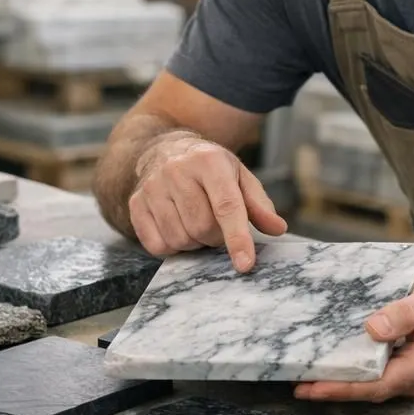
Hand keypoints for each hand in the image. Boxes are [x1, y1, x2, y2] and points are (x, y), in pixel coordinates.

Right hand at [129, 133, 286, 271]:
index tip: (245, 264)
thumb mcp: (239, 176)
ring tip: (197, 224)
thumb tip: (277, 228)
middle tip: (217, 226)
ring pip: (180, 239)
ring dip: (195, 242)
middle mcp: (177, 171)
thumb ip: (258, 204)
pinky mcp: (136, 203)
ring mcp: (153, 187)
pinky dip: (172, 246)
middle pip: (203, 228)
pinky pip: (157, 245)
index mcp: (209, 162)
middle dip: (216, 237)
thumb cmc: (209, 168)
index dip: (238, 239)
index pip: (227, 207)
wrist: (165, 150)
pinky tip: (178, 227)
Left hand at [295, 270, 413, 402]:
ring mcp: (413, 376)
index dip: (341, 389)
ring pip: (371, 385)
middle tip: (294, 382)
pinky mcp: (408, 367)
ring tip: (304, 373)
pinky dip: (353, 370)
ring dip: (340, 382)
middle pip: (369, 391)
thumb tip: (371, 329)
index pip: (376, 385)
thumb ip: (405, 313)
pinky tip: (331, 360)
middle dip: (332, 389)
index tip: (310, 388)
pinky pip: (377, 373)